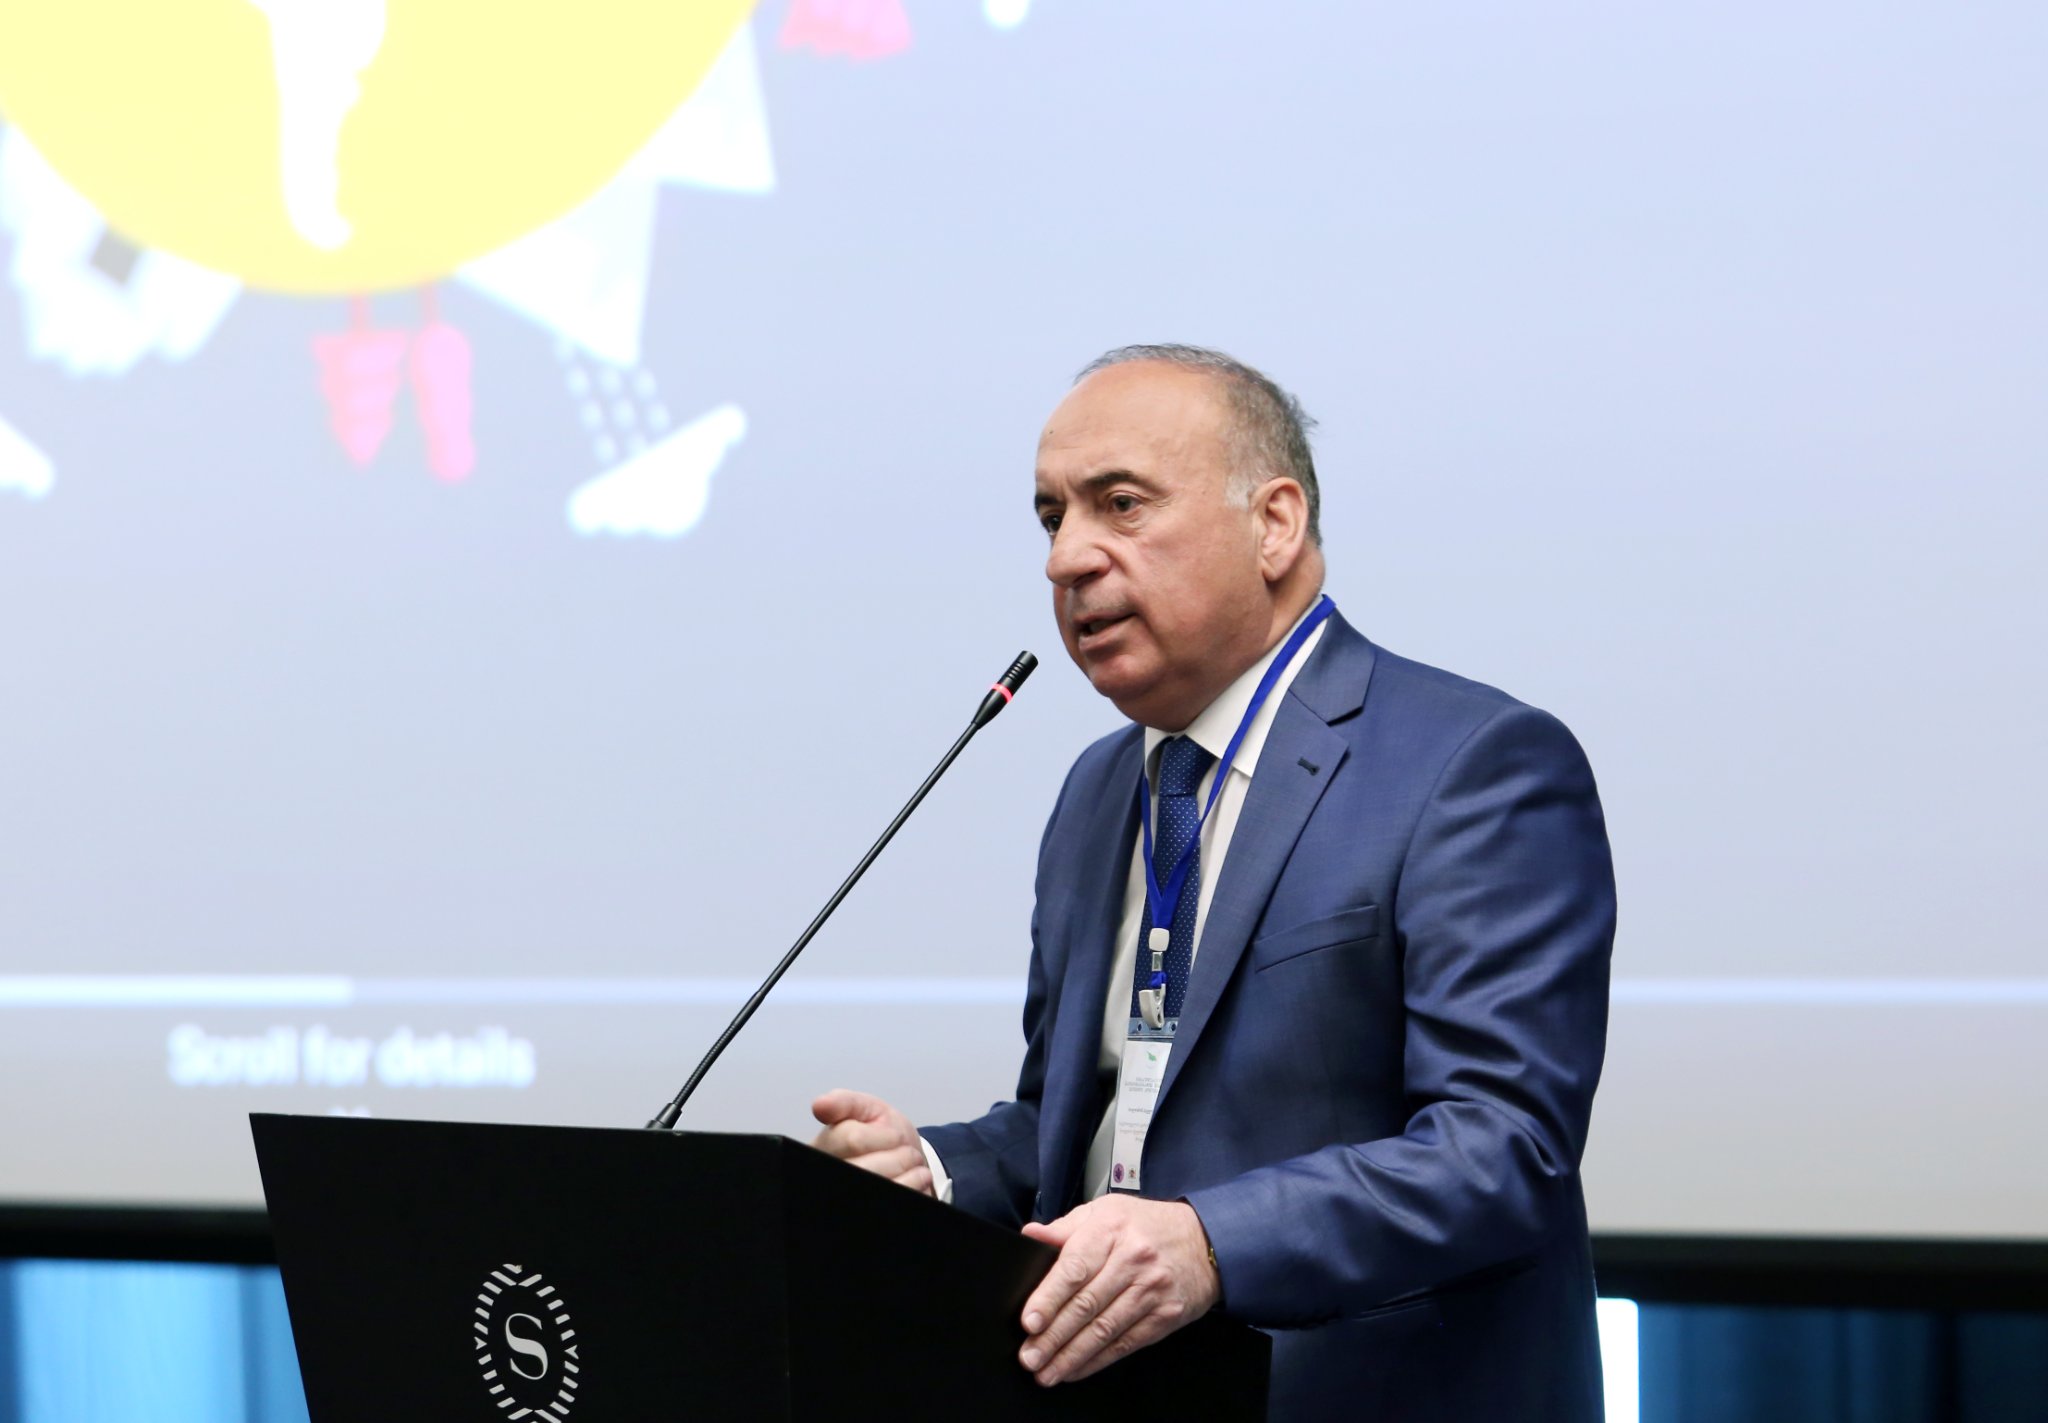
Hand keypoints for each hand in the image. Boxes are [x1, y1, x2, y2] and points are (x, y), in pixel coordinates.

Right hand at [808, 1089, 933, 1195]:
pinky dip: (913, 1188)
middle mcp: (830, 1176)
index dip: (883, 1136)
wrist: (905, 1162)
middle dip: (898, 1156)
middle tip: (908, 1153)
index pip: (852, 1140)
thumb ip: (844, 1103)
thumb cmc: (882, 1136)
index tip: (895, 1136)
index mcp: (822, 1150)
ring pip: (882, 1186)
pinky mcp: (864, 1218)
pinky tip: (915, 1181)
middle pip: (867, 1168)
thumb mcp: (865, 1109)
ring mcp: (845, 1200)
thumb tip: (820, 1105)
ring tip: (913, 1166)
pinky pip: (894, 1201)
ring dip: (908, 1173)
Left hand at [1016, 1196, 1219, 1385]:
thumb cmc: (1147, 1225)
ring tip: (1047, 1371)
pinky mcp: (1164, 1316)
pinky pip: (1125, 1343)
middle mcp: (1132, 1259)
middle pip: (1087, 1304)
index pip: (1075, 1267)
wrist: (1206, 1240)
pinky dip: (1098, 1360)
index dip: (1049, 1297)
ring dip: (1072, 1355)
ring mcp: (1151, 1290)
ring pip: (1105, 1329)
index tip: (1030, 1320)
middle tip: (1029, 1356)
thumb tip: (1031, 1235)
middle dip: (1054, 1336)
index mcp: (1111, 1228)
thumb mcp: (1106, 1211)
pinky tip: (1077, 1369)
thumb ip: (1066, 1227)